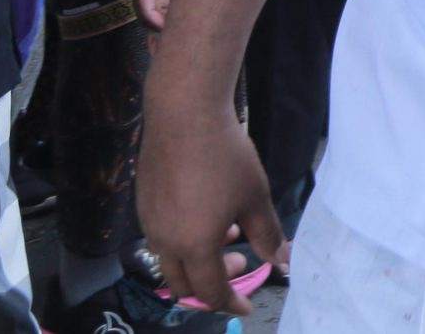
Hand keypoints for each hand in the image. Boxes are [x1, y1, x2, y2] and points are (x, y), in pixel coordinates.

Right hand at [130, 0, 186, 29]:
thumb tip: (187, 7)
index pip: (144, 12)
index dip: (159, 26)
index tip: (178, 33)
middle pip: (145, 13)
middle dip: (163, 24)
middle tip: (186, 30)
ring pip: (150, 7)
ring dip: (165, 15)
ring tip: (188, 21)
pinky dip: (166, 5)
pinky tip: (183, 7)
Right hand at [137, 99, 285, 315]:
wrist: (184, 118)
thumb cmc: (226, 158)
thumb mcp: (255, 198)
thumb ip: (267, 235)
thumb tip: (281, 262)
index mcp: (194, 246)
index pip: (210, 291)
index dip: (230, 303)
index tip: (246, 307)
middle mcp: (164, 242)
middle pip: (183, 283)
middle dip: (211, 284)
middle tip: (238, 261)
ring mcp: (149, 224)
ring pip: (171, 260)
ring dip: (198, 259)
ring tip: (229, 231)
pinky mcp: (143, 204)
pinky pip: (162, 237)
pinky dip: (185, 239)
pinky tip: (207, 212)